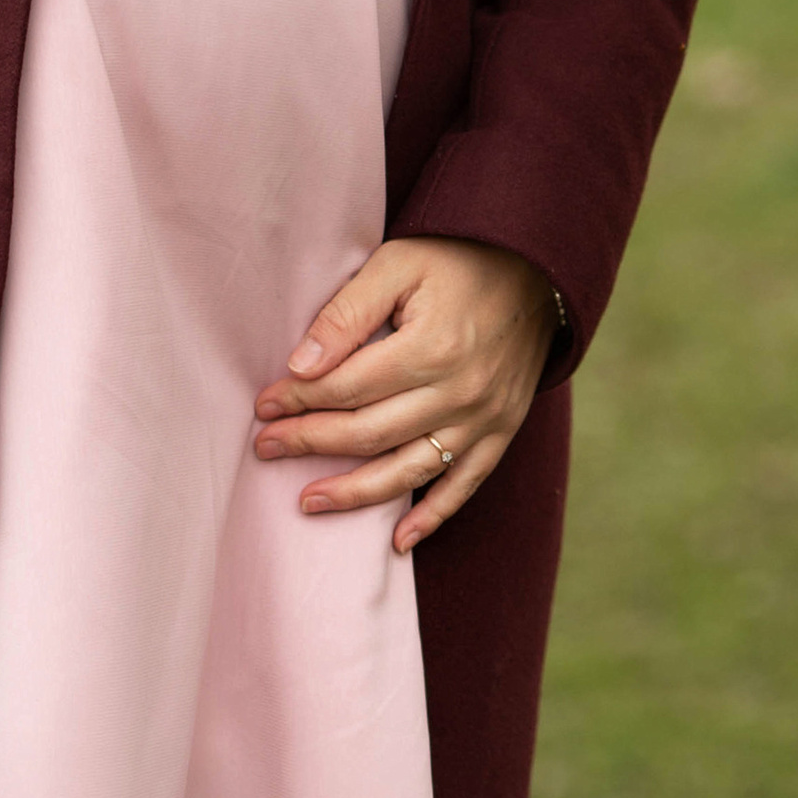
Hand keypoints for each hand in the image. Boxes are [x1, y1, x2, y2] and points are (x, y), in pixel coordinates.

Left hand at [251, 236, 558, 555]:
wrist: (534, 266)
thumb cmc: (455, 257)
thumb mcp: (397, 263)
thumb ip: (349, 312)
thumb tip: (301, 364)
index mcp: (430, 347)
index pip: (348, 387)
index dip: (300, 400)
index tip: (264, 405)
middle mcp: (459, 392)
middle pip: (370, 433)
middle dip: (311, 443)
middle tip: (266, 448)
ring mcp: (484, 418)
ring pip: (409, 471)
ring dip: (355, 494)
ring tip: (308, 501)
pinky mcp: (501, 431)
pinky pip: (463, 486)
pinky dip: (431, 517)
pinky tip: (397, 540)